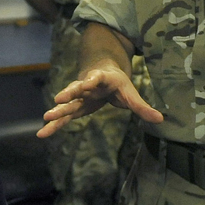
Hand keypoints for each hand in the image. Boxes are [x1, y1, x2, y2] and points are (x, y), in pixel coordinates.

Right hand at [37, 60, 162, 137]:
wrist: (100, 71)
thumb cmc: (117, 83)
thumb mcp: (130, 93)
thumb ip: (142, 107)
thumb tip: (161, 120)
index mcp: (101, 79)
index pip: (96, 78)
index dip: (91, 80)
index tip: (86, 82)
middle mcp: (86, 86)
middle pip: (76, 89)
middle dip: (68, 94)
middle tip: (58, 99)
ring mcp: (78, 96)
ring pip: (67, 104)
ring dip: (57, 111)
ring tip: (46, 120)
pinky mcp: (75, 106)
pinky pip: (63, 117)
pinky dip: (54, 125)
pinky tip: (42, 133)